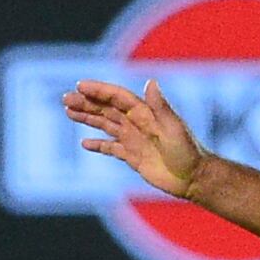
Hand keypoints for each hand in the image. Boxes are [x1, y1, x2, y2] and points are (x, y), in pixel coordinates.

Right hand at [63, 78, 205, 199]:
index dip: (99, 91)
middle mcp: (137, 123)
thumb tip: (150, 82)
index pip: (117, 97)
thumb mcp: (173, 127)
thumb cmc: (188, 151)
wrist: (194, 177)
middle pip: (106, 109)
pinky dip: (98, 144)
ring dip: (87, 118)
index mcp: (145, 113)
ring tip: (68, 112)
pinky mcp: (132, 156)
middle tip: (65, 98)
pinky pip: (111, 148)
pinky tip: (85, 143)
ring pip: (105, 125)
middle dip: (86, 103)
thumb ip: (160, 106)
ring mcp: (133, 139)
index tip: (80, 86)